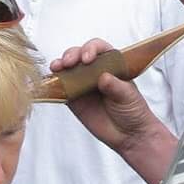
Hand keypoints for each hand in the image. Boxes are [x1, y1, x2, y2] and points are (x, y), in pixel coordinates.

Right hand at [50, 40, 175, 183]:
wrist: (129, 135)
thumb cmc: (133, 111)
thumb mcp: (128, 96)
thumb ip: (116, 86)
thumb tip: (103, 77)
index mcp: (112, 65)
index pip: (100, 49)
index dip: (91, 49)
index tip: (88, 58)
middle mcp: (95, 71)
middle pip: (80, 55)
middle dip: (72, 55)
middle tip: (69, 62)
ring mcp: (83, 84)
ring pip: (68, 68)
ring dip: (60, 65)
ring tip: (57, 68)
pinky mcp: (74, 99)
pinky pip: (61, 88)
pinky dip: (54, 84)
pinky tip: (50, 81)